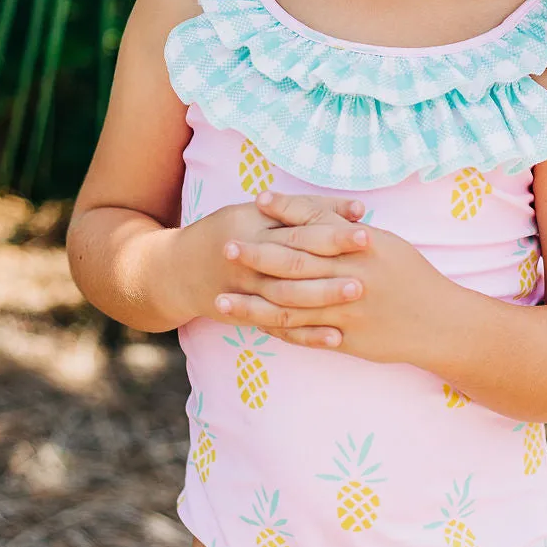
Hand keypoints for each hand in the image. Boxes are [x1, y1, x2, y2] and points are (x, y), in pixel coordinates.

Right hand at [172, 189, 368, 335]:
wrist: (179, 270)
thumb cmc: (231, 231)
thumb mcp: (260, 212)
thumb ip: (308, 209)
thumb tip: (358, 209)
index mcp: (251, 225)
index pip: (298, 228)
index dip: (332, 230)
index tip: (366, 233)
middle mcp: (246, 258)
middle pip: (294, 262)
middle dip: (332, 266)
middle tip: (368, 268)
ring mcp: (245, 291)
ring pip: (287, 297)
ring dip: (323, 297)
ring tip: (357, 295)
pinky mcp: (246, 316)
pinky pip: (278, 328)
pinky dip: (306, 335)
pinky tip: (335, 338)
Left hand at [215, 189, 456, 362]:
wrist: (439, 322)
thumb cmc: (413, 277)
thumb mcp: (387, 245)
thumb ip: (350, 231)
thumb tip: (317, 214)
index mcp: (362, 247)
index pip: (317, 223)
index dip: (286, 211)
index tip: (257, 201)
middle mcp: (351, 275)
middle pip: (295, 262)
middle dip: (258, 255)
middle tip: (227, 248)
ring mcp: (346, 310)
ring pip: (290, 305)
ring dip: (252, 302)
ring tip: (221, 298)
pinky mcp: (345, 338)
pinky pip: (303, 334)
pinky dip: (276, 329)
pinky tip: (252, 325)